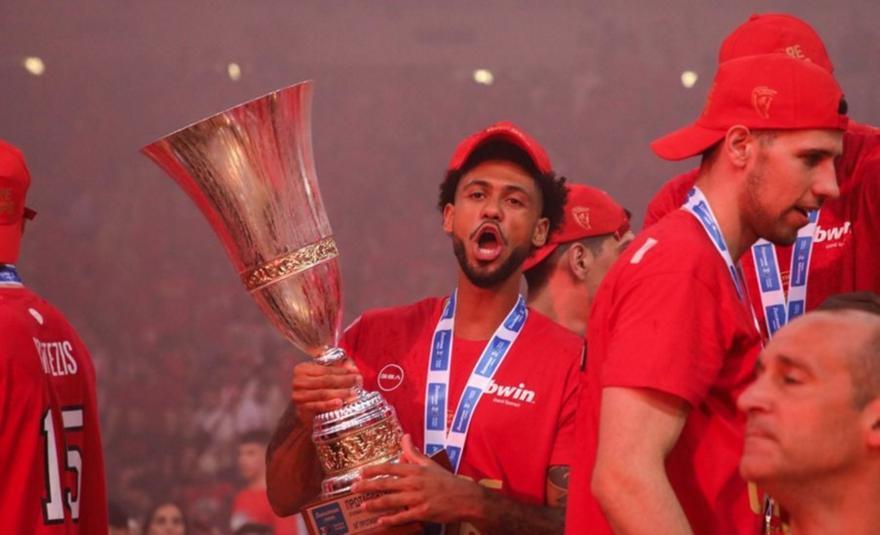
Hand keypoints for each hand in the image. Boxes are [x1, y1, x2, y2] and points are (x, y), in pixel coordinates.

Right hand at [290, 358, 360, 421]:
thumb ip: (339, 367)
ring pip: (323, 393)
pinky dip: (329, 404)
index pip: (325, 369)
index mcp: (302, 369)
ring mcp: (298, 396)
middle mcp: (298, 382)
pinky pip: (317, 406)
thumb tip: (354, 369)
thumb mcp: (326, 373)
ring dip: (340, 393)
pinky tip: (340, 403)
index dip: (341, 370)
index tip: (355, 372)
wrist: (305, 409)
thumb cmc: (318, 387)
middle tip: (358, 380)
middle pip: (325, 381)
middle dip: (344, 380)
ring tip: (353, 393)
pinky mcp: (301, 409)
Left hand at [351, 435, 484, 525]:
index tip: (361, 472)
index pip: (389, 467)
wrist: (465, 497)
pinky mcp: (423, 512)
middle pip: (386, 484)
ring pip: (392, 501)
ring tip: (363, 506)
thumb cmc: (445, 480)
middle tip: (353, 489)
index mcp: (415, 470)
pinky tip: (381, 521)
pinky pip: (404, 516)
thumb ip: (413, 452)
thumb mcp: (429, 463)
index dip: (374, 470)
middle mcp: (414, 483)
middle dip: (367, 486)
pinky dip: (392, 519)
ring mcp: (418, 498)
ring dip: (375, 504)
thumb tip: (405, 436)